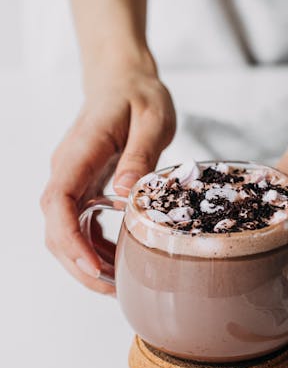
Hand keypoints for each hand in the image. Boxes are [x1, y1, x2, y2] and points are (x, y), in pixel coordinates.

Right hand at [40, 51, 175, 293]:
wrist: (122, 78)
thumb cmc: (139, 94)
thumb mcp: (152, 119)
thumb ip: (140, 155)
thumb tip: (126, 194)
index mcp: (81, 151)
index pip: (58, 201)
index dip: (70, 239)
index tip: (92, 266)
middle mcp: (68, 168)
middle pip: (55, 225)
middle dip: (77, 262)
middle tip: (112, 289)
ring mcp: (72, 177)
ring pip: (63, 229)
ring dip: (83, 259)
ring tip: (117, 282)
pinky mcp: (82, 184)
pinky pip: (79, 222)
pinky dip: (92, 245)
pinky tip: (117, 259)